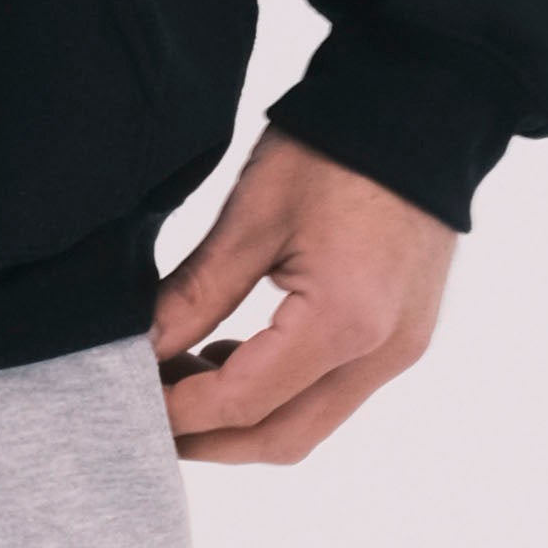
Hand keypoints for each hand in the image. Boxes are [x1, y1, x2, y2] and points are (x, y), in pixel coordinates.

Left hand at [150, 125, 455, 464]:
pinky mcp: (405, 334)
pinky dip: (280, 391)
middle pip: (282, 437)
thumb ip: (198, 292)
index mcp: (346, 323)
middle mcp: (383, 353)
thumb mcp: (253, 215)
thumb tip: (144, 346)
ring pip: (311, 422)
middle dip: (210, 439)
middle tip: (146, 418)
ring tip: (180, 379)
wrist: (419, 108)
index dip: (180, 412)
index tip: (128, 403)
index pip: (244, 402)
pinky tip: (231, 354)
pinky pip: (335, 391)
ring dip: (244, 418)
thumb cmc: (336, 148)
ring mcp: (402, 348)